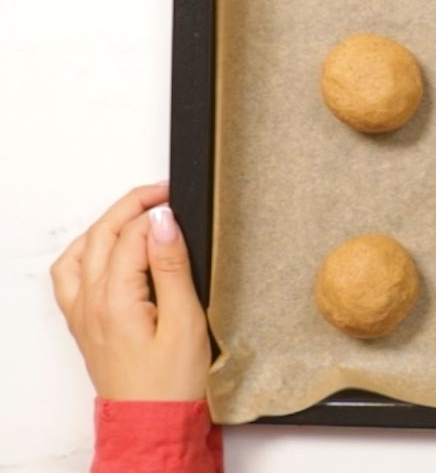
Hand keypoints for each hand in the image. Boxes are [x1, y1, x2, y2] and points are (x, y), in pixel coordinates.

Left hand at [50, 182, 209, 400]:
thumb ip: (171, 267)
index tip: (179, 200)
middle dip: (130, 207)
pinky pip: (70, 275)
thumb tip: (163, 223)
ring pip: (81, 251)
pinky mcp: (84, 323)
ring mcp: (82, 313)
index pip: (131, 236)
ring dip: (106, 225)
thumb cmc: (172, 381)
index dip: (156, 212)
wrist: (153, 422)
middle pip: (101, 235)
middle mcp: (90, 303)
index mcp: (115, 300)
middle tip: (162, 193)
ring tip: (136, 215)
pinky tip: (104, 250)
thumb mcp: (186, 321)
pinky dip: (85, 252)